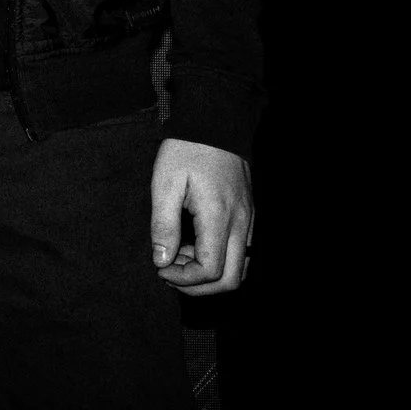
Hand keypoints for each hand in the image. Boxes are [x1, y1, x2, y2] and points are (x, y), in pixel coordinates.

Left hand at [149, 137, 253, 294]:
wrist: (216, 123)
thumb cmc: (187, 150)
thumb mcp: (165, 183)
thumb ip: (163, 225)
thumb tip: (161, 260)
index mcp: (219, 217)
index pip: (210, 270)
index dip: (184, 279)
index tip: (160, 267)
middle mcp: (241, 224)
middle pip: (231, 280)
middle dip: (198, 287)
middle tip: (170, 272)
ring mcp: (249, 221)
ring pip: (240, 270)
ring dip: (210, 275)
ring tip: (180, 257)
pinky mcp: (249, 216)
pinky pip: (242, 253)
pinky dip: (220, 261)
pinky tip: (195, 245)